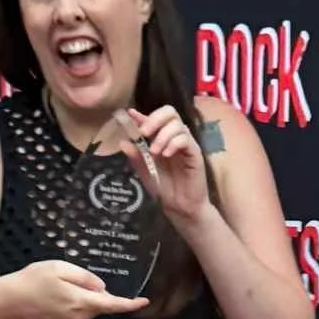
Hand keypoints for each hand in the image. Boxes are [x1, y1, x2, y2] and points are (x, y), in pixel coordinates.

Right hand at [8, 260, 148, 318]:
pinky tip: (56, 302)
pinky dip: (74, 308)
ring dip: (81, 300)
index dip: (130, 304)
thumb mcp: (62, 268)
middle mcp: (80, 318)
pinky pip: (79, 317)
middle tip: (69, 282)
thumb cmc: (35, 280)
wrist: (13, 300)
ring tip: (58, 292)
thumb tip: (102, 288)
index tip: (143, 301)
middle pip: (99, 305)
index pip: (112, 305)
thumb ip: (86, 278)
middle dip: (92, 293)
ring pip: (89, 310)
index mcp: (81, 302)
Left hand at [123, 106, 209, 224]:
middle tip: (144, 132)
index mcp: (161, 138)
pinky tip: (166, 154)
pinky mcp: (195, 153)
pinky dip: (174, 143)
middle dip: (155, 119)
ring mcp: (186, 144)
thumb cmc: (163, 187)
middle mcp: (174, 137)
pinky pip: (186, 139)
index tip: (130, 114)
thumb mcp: (144, 170)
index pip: (154, 118)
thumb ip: (135, 156)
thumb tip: (123, 142)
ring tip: (154, 152)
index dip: (142, 115)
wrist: (179, 206)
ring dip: (163, 135)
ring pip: (178, 124)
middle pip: (170, 112)